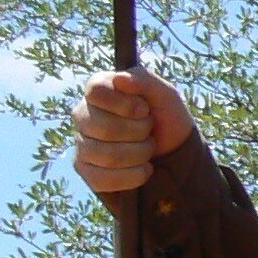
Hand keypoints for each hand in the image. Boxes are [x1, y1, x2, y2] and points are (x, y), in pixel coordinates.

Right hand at [71, 67, 197, 198]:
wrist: (174, 152)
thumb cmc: (166, 117)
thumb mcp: (166, 94)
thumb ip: (145, 80)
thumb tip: (120, 79)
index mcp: (98, 89)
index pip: (95, 92)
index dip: (125, 104)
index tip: (144, 110)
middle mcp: (83, 114)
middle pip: (102, 127)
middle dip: (137, 132)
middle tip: (149, 130)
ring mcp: (82, 143)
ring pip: (103, 155)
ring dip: (138, 154)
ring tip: (148, 148)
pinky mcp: (86, 170)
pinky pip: (100, 179)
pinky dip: (132, 176)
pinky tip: (144, 168)